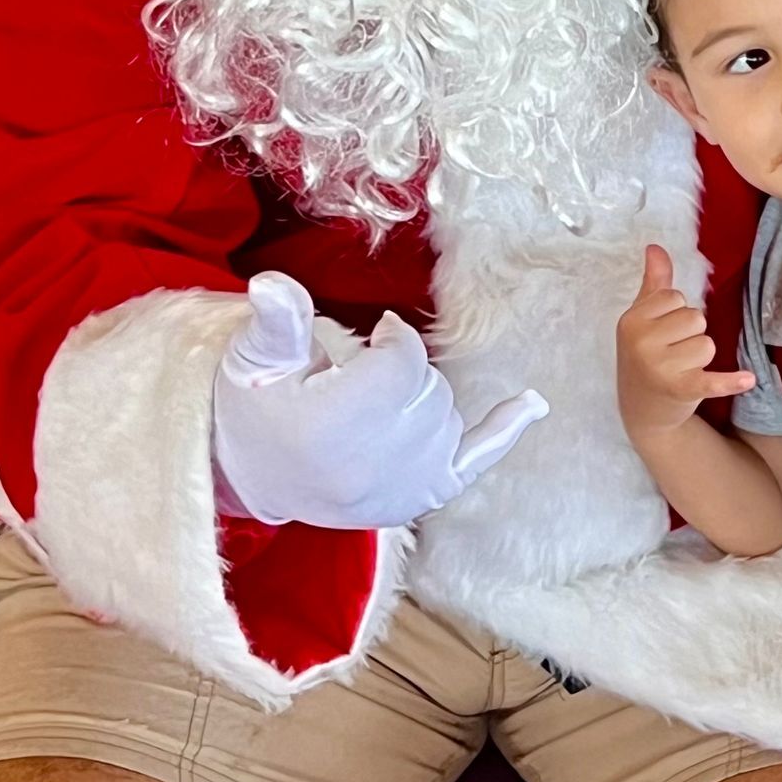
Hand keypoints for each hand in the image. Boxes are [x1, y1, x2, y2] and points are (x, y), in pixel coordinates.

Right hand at [212, 271, 546, 529]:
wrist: (250, 474)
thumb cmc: (252, 408)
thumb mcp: (255, 359)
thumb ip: (278, 321)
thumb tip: (272, 282)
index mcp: (334, 426)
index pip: (404, 362)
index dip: (392, 341)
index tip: (373, 338)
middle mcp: (372, 467)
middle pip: (429, 390)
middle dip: (404, 374)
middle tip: (364, 378)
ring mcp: (400, 489)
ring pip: (449, 418)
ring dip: (426, 401)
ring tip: (382, 405)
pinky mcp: (417, 499)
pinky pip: (475, 461)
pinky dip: (503, 432)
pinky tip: (532, 405)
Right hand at [616, 245, 753, 438]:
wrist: (642, 410)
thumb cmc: (645, 356)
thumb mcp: (644, 319)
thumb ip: (654, 283)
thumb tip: (655, 247)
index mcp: (631, 320)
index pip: (675, 297)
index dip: (676, 312)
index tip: (663, 332)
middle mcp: (642, 342)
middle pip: (694, 318)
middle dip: (691, 334)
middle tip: (673, 353)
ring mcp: (660, 368)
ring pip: (706, 344)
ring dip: (701, 357)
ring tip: (681, 368)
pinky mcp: (680, 389)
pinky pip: (711, 380)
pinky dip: (730, 381)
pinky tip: (747, 380)